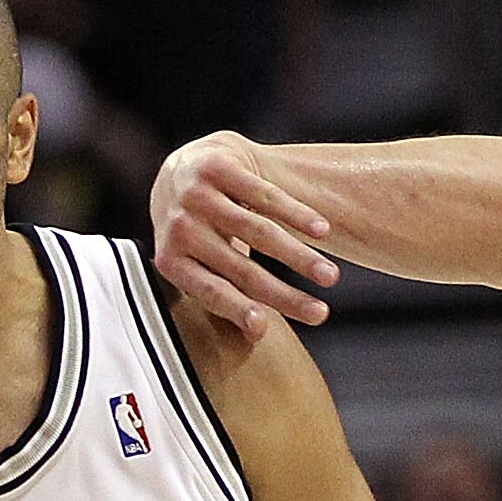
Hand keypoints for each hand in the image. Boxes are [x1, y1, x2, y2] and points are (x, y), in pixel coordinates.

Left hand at [149, 131, 337, 339]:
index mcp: (171, 260)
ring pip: (259, 232)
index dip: (236, 310)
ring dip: (300, 257)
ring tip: (330, 277)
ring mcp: (196, 194)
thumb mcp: (199, 262)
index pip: (209, 292)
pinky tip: (322, 232)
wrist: (184, 165)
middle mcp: (180, 227)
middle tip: (320, 313)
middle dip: (284, 295)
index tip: (264, 328)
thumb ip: (225, 295)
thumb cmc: (198, 228)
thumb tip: (256, 335)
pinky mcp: (218, 166)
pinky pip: (266, 196)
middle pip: (241, 268)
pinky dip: (297, 215)